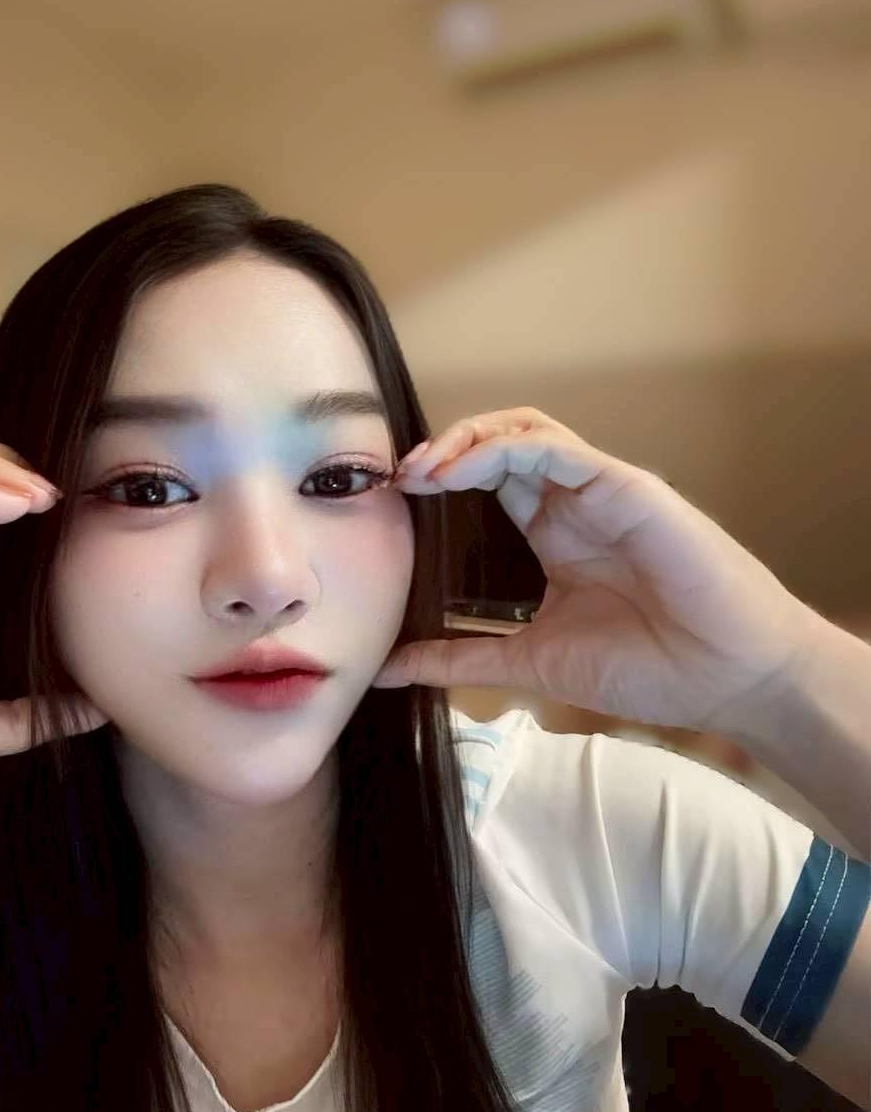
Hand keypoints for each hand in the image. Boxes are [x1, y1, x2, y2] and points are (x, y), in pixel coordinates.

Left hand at [374, 407, 817, 734]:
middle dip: (442, 449)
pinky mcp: (625, 487)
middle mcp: (573, 503)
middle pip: (498, 442)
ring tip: (424, 469)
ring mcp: (599, 490)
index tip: (392, 500)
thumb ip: (458, 659)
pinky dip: (501, 450)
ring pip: (524, 430)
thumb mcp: (527, 661)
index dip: (437, 478)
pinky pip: (556, 449)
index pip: (485, 480)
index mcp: (553, 535)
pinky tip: (461, 471)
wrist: (725, 681)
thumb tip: (385, 669)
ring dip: (466, 438)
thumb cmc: (648, 668)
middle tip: (399, 477)